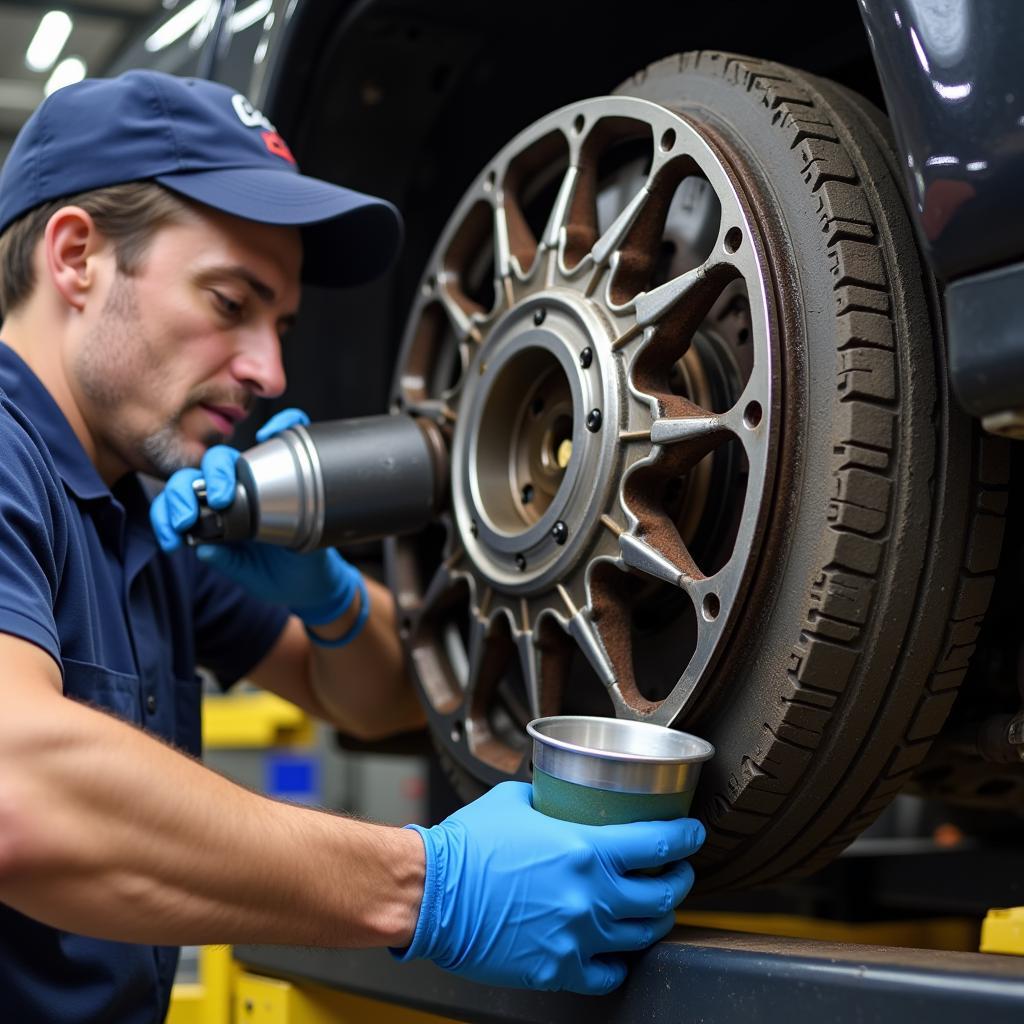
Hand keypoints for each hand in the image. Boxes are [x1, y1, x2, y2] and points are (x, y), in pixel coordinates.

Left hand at [149, 408, 362, 626]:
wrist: (318, 585)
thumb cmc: (280, 577)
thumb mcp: (247, 575)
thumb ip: (226, 561)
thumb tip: (203, 548)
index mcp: (217, 515)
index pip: (182, 499)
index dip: (168, 512)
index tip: (173, 538)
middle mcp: (236, 492)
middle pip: (199, 472)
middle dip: (185, 489)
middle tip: (191, 516)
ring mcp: (264, 480)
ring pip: (230, 455)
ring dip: (218, 467)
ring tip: (222, 495)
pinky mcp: (296, 471)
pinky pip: (289, 434)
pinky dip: (283, 424)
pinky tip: (270, 434)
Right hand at [396, 781, 703, 994]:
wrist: (432, 895)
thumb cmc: (467, 847)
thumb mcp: (514, 802)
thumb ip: (549, 800)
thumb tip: (559, 796)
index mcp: (584, 850)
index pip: (658, 844)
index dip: (686, 838)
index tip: (693, 834)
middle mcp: (589, 896)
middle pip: (662, 895)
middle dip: (679, 881)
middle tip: (678, 873)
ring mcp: (576, 937)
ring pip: (643, 935)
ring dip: (656, 919)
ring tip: (654, 909)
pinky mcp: (557, 969)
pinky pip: (608, 973)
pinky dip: (619, 962)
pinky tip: (616, 951)